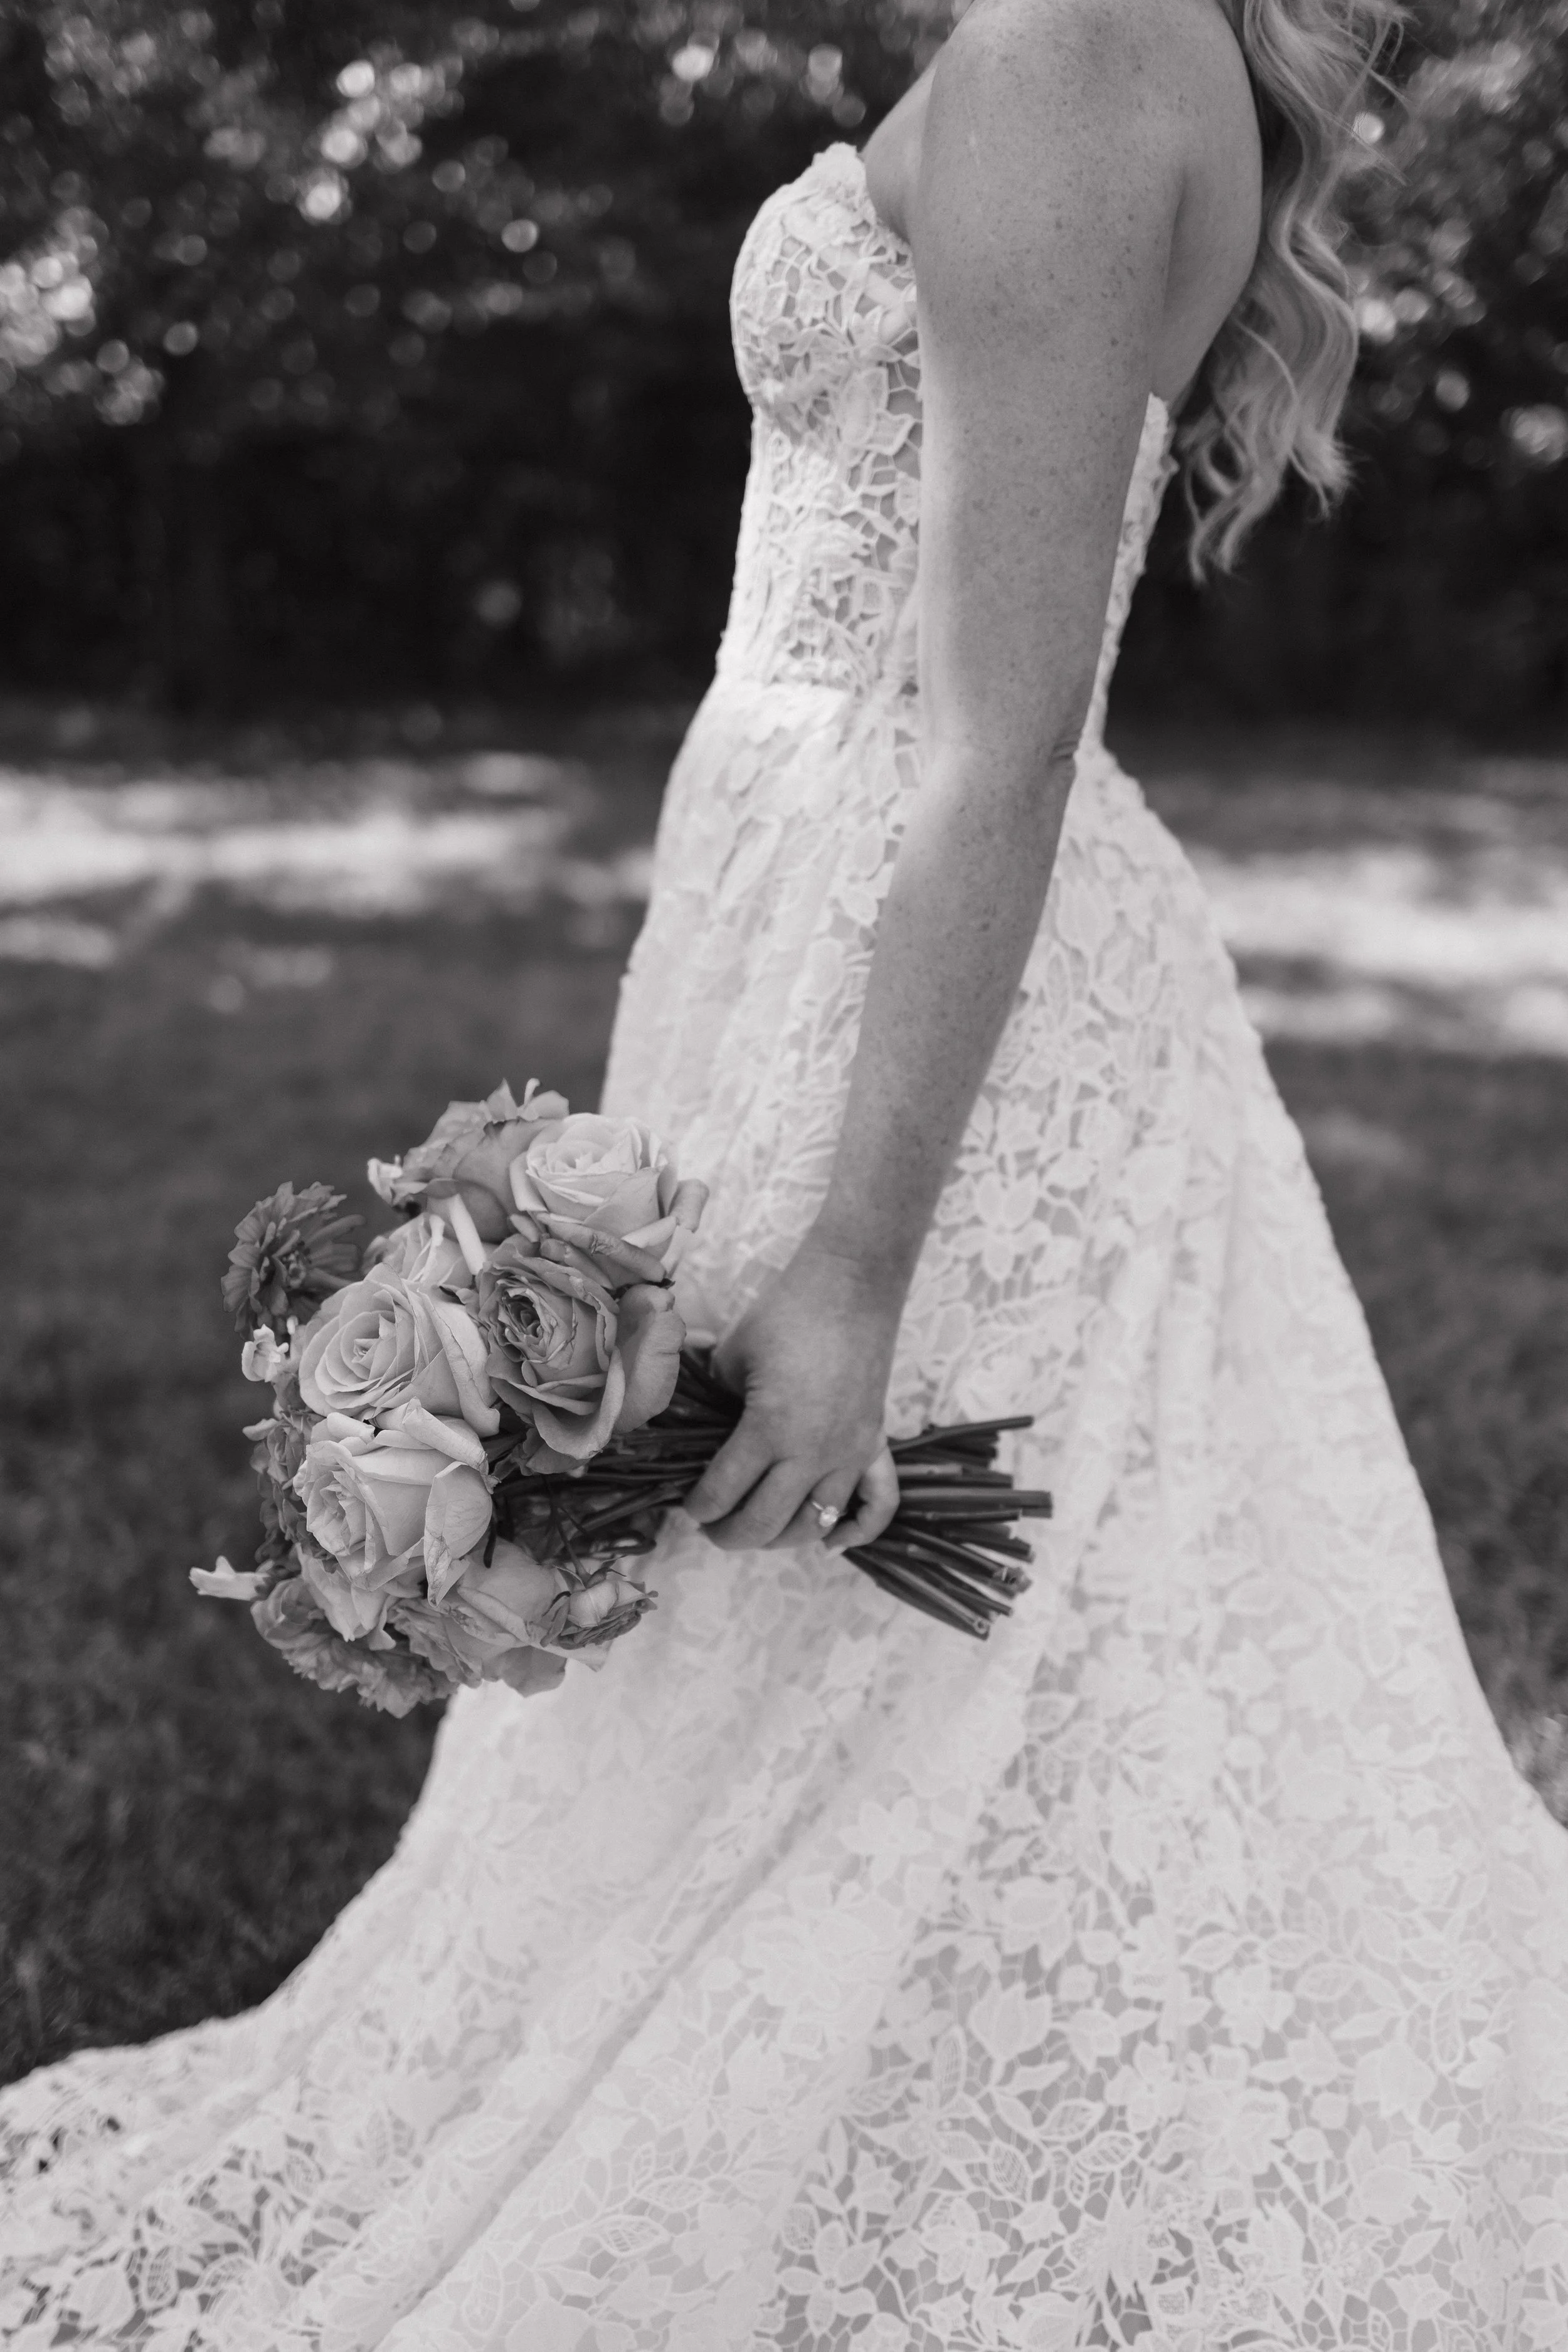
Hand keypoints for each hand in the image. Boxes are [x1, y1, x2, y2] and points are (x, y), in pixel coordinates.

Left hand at [683, 1235, 902, 1553]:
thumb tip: (691, 1438)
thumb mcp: (731, 1357)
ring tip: (755, 1526)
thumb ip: (713, 1404)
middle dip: (729, 1534)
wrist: (851, 1288)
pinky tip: (829, 1540)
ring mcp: (850, 1454)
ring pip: (813, 1525)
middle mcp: (813, 1452)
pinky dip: (854, 1532)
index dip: (698, 1507)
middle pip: (766, 1524)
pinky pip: (877, 1506)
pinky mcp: (875, 1446)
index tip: (688, 1505)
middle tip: (711, 1526)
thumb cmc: (786, 1315)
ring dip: (779, 1538)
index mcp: (770, 1428)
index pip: (723, 1492)